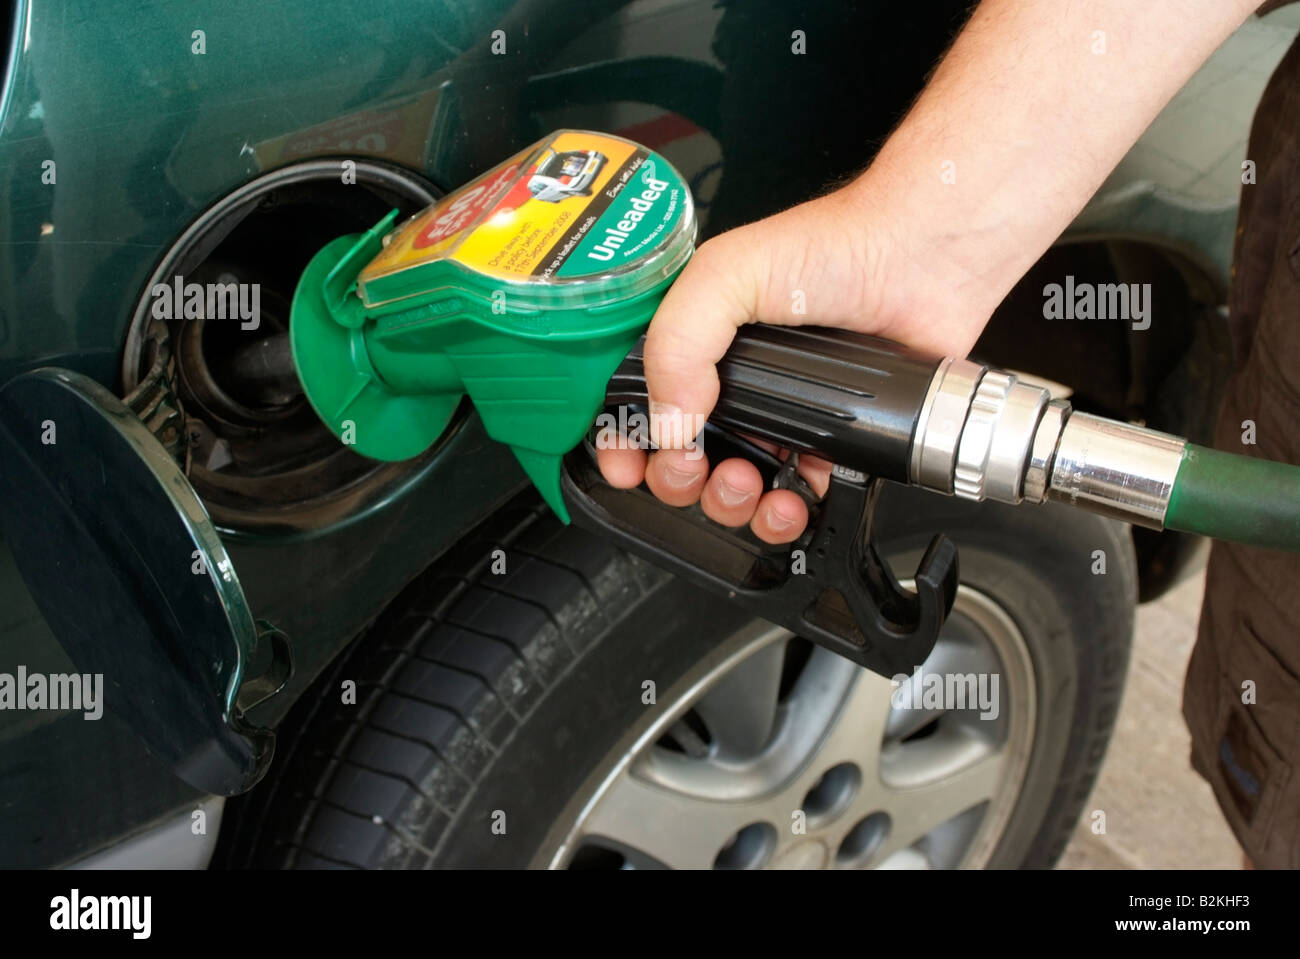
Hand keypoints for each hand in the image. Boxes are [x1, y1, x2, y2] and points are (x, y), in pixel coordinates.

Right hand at [595, 180, 990, 543]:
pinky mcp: (827, 439)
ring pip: (732, 486)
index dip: (621, 440)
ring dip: (729, 504)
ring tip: (748, 485)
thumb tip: (668, 422)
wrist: (923, 261)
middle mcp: (730, 379)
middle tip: (695, 468)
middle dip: (678, 480)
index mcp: (694, 340)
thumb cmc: (834, 246)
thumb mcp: (728, 274)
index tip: (624, 464)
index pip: (634, 401)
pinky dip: (786, 512)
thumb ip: (679, 341)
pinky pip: (793, 496)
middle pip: (678, 458)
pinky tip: (792, 497)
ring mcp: (779, 412)